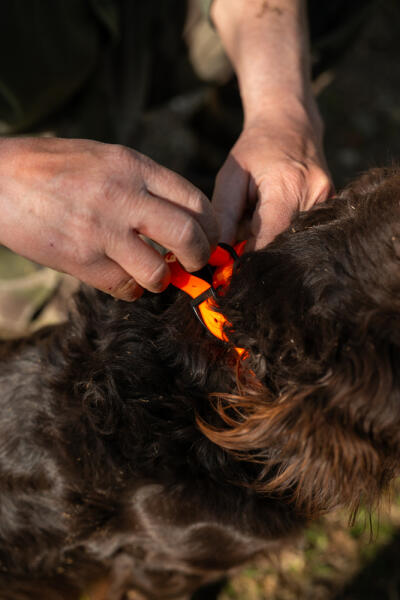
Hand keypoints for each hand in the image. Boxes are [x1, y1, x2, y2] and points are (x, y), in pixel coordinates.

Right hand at [0, 137, 218, 299]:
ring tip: (151, 272)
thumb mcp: (106, 158)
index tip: (206, 239)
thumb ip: (145, 183)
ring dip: (161, 279)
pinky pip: (125, 288)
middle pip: (187, 236)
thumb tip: (180, 216)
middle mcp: (122, 197)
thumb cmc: (54, 167)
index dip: (209, 226)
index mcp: (132, 166)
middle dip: (199, 257)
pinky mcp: (80, 261)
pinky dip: (131, 290)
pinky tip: (123, 278)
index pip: (195, 200)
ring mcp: (101, 231)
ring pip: (158, 272)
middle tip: (193, 263)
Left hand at [212, 110, 332, 249]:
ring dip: (273, 238)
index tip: (232, 265)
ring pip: (293, 240)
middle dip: (260, 248)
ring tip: (262, 215)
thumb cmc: (255, 151)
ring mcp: (329, 201)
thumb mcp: (230, 178)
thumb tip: (219, 256)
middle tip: (244, 232)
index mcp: (287, 187)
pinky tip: (278, 212)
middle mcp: (315, 196)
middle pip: (283, 244)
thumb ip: (224, 218)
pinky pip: (304, 230)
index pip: (268, 240)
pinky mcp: (333, 205)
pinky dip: (286, 230)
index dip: (249, 258)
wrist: (291, 123)